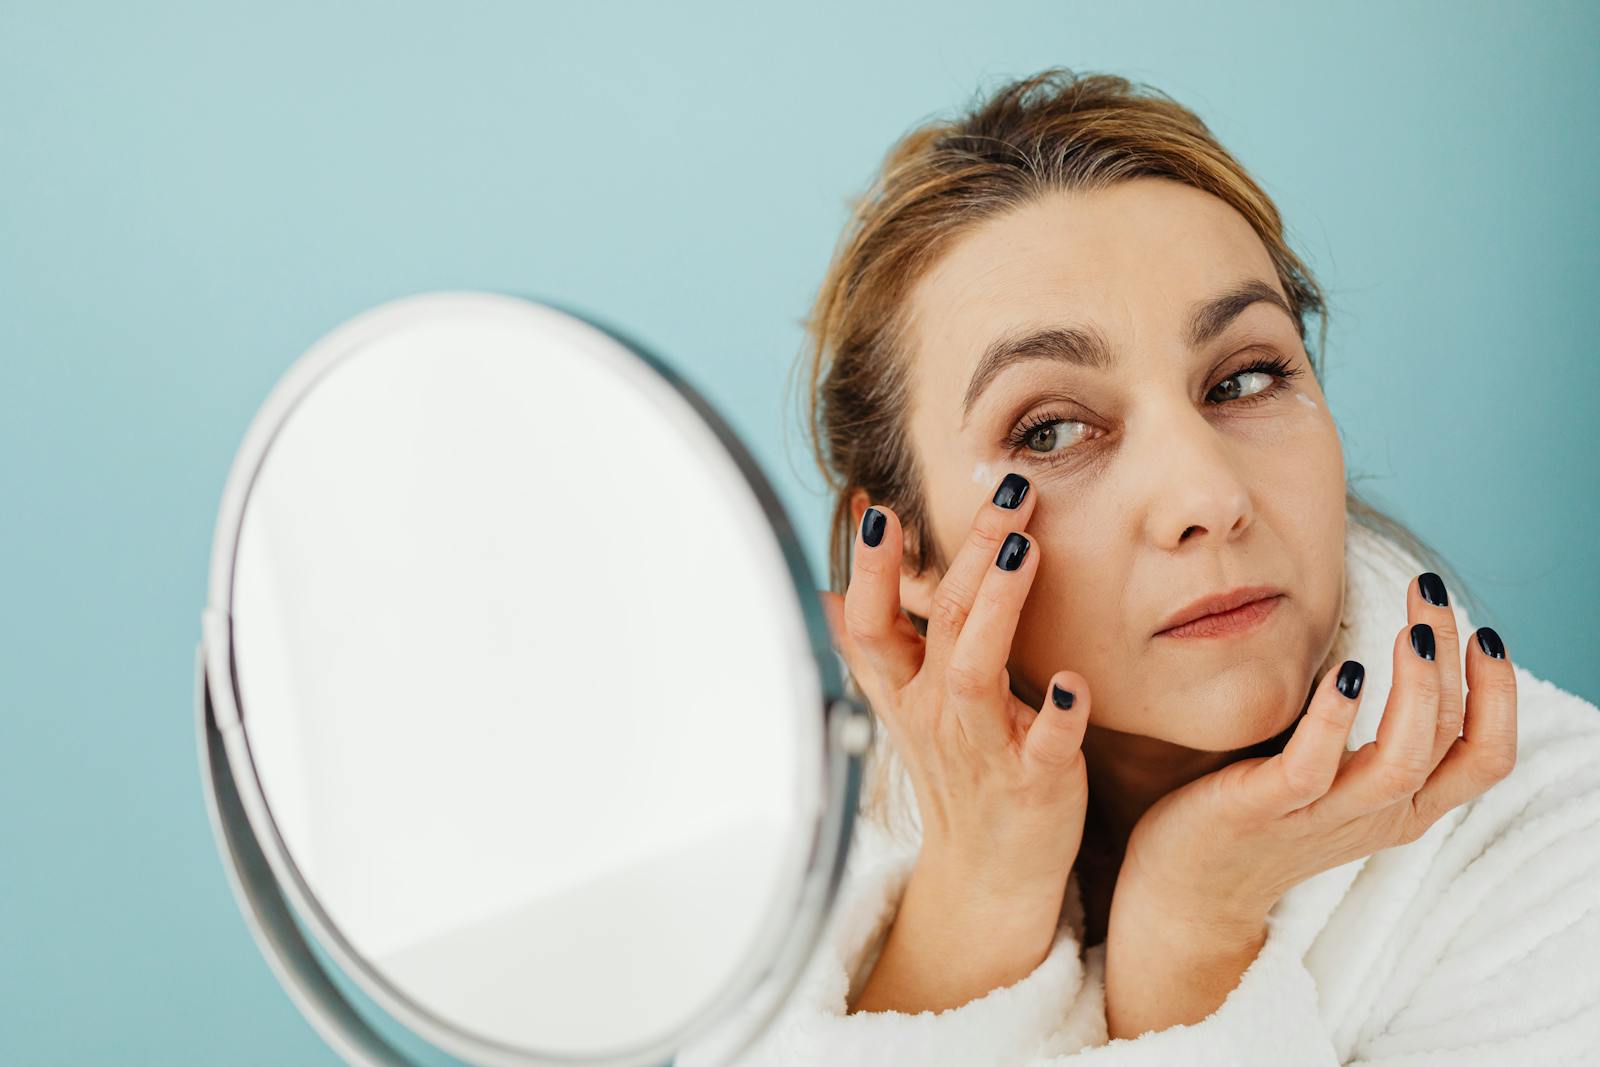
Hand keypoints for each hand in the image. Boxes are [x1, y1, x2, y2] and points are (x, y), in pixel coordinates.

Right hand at [819, 473, 1091, 902]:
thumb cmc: (956, 773)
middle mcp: (935, 712)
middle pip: (939, 622)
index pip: (871, 623)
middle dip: (968, 552)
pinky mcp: (1035, 779)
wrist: (990, 872)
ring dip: (999, 608)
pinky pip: (1044, 745)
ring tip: (1024, 550)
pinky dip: (1057, 714)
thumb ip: (874, 647)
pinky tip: (1075, 682)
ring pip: (976, 670)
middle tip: (1004, 488)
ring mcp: (983, 746)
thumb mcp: (902, 708)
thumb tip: (828, 589)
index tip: (881, 512)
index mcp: (904, 690)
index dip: (869, 571)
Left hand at [1119, 571, 1518, 931]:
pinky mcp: (1262, 810)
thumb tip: (1408, 651)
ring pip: (1402, 763)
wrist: (1188, 885)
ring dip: (1417, 689)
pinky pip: (1311, 769)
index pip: (1487, 755)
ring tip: (1408, 630)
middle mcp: (1375, 814)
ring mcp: (1321, 816)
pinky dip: (1333, 718)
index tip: (1482, 632)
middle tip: (1430, 592)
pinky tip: (1345, 672)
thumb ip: (1377, 735)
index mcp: (1403, 805)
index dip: (1500, 693)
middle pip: (1448, 739)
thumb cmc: (1266, 811)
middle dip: (1449, 657)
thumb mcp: (1341, 777)